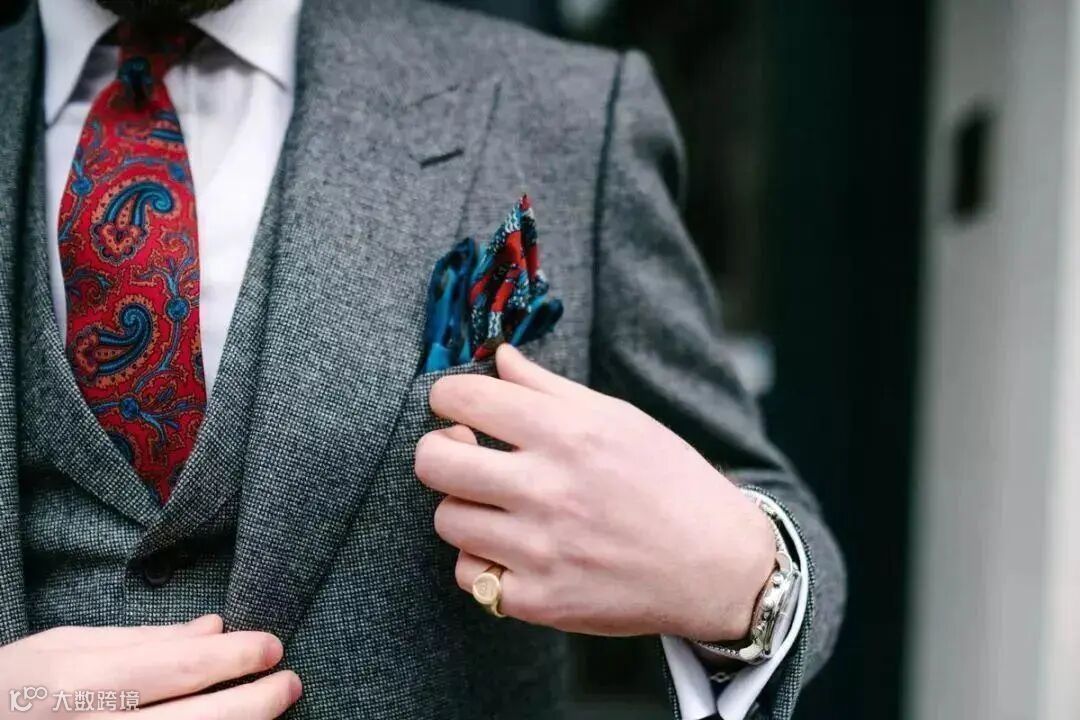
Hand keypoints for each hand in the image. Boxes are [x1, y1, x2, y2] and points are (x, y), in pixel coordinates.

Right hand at [0, 615, 300, 717]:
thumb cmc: (10, 690)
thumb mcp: (59, 649)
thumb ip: (141, 641)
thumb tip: (213, 628)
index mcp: (71, 686)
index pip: (176, 670)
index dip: (234, 658)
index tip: (272, 647)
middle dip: (253, 704)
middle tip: (291, 683)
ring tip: (269, 711)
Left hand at [416, 344, 775, 641]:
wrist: (716, 566)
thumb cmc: (669, 482)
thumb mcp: (619, 418)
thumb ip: (549, 387)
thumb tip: (498, 357)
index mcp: (567, 433)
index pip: (464, 398)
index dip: (449, 396)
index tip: (459, 405)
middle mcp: (548, 489)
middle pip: (434, 461)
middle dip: (439, 449)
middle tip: (462, 452)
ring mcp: (540, 549)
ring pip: (447, 519)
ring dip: (465, 507)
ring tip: (499, 505)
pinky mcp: (539, 600)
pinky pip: (470, 574)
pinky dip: (483, 560)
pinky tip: (514, 548)